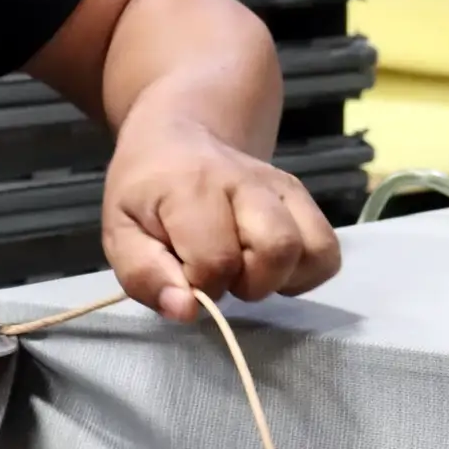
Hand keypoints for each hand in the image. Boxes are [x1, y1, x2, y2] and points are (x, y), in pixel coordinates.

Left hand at [102, 116, 341, 321]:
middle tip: (220, 274)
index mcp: (192, 187)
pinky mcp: (302, 197)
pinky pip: (327, 251)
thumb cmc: (145, 192)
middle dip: (249, 283)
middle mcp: (246, 181)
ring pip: (312, 250)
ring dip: (279, 278)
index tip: (181, 275)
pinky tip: (270, 267)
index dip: (199, 286)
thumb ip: (144, 275)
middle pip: (278, 248)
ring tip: (245, 269)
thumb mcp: (120, 232)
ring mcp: (281, 187)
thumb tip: (187, 310)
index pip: (215, 259)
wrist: (176, 138)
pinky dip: (304, 273)